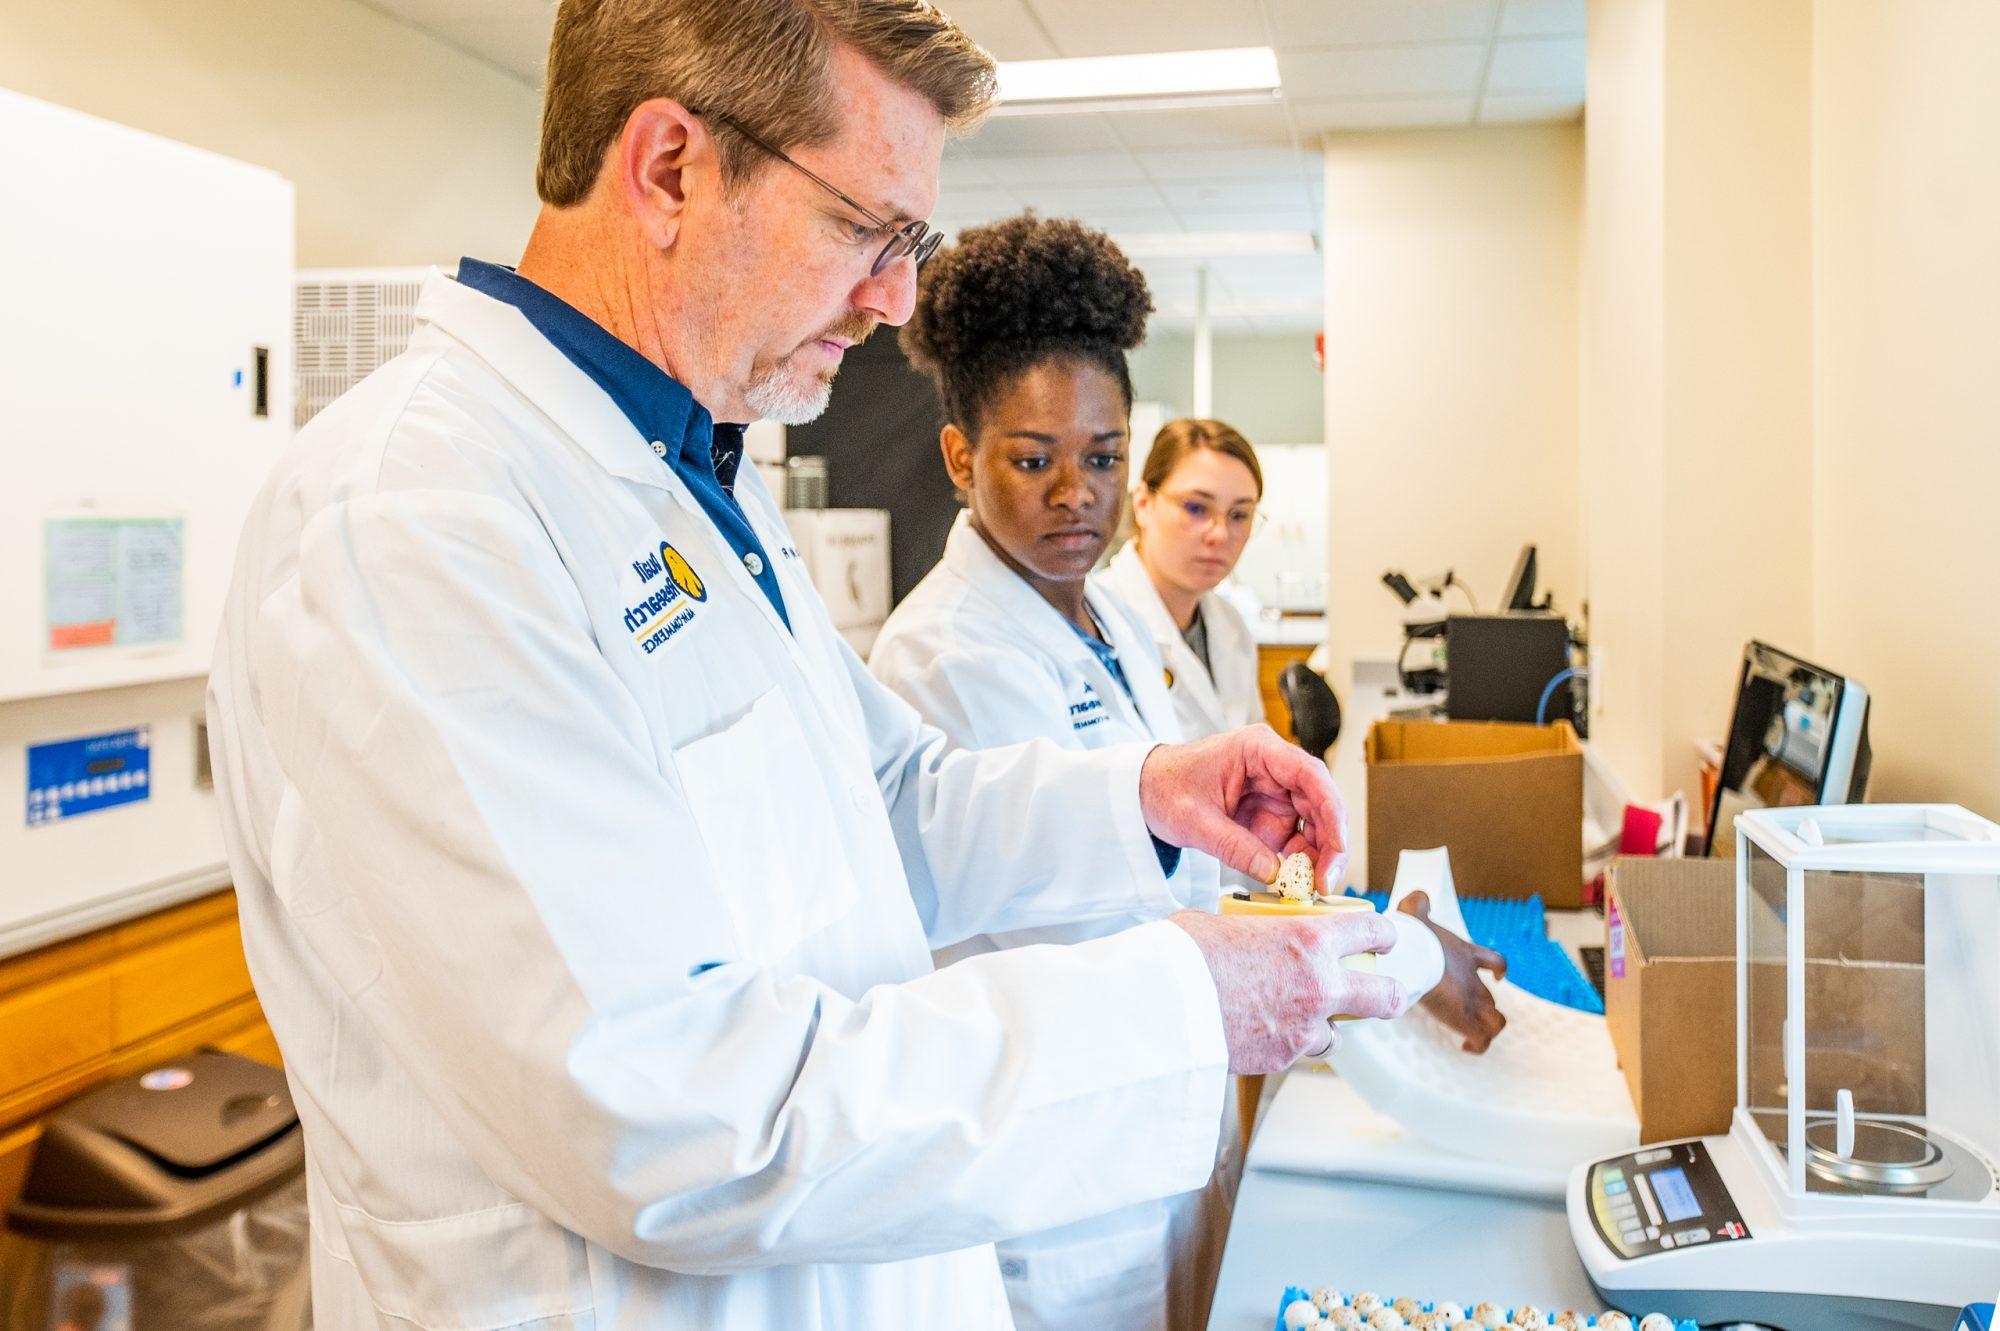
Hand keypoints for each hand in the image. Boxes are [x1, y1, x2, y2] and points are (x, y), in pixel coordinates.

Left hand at [1139, 726, 1347, 890]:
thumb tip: (1273, 873)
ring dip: (1318, 856)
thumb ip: (1232, 845)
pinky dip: (1301, 861)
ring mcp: (1276, 792)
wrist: (1147, 790)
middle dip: (1330, 844)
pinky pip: (1297, 838)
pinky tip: (1297, 882)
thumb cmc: (1166, 788)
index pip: (1309, 775)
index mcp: (1257, 750)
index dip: (1332, 810)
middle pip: (1320, 802)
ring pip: (1315, 823)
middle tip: (1325, 882)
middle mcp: (1275, 768)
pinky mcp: (1272, 814)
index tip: (1338, 845)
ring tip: (1311, 887)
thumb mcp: (1193, 821)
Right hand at [1168, 907, 1406, 1073]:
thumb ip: (1253, 929)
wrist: (1163, 1008)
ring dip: (1324, 1025)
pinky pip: (1298, 1051)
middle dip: (1389, 993)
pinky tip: (1261, 1030)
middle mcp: (1319, 985)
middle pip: (1385, 996)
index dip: (1384, 934)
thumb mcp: (1223, 923)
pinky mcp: (1282, 1057)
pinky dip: (1287, 1043)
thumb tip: (1248, 929)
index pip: (1371, 932)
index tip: (1383, 938)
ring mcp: (1304, 1027)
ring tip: (1297, 1015)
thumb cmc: (1186, 956)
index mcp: (1308, 940)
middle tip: (1382, 991)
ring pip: (1338, 1034)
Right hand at [1396, 891, 1507, 1053]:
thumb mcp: (1414, 913)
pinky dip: (1479, 1046)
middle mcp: (1473, 981)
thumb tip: (1416, 896)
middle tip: (1463, 1013)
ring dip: (1488, 1028)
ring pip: (1497, 1022)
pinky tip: (1466, 1047)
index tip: (1499, 977)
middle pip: (1490, 998)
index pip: (1495, 962)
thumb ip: (1416, 904)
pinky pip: (1483, 1040)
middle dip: (1482, 1006)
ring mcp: (1472, 1001)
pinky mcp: (1465, 1019)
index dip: (1500, 969)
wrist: (1415, 957)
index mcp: (1466, 956)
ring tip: (1471, 1036)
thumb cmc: (1415, 936)